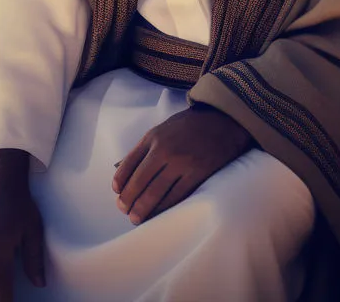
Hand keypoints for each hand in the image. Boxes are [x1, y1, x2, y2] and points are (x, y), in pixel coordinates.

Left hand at [112, 104, 253, 224]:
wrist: (221, 120)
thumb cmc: (189, 126)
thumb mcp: (162, 128)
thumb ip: (144, 148)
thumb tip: (123, 171)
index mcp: (152, 137)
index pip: (128, 164)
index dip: (120, 182)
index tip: (117, 193)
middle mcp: (164, 149)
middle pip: (139, 181)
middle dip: (128, 200)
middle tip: (125, 211)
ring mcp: (181, 162)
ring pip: (155, 193)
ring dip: (143, 209)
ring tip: (136, 218)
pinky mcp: (197, 173)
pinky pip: (176, 197)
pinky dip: (164, 209)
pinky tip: (158, 215)